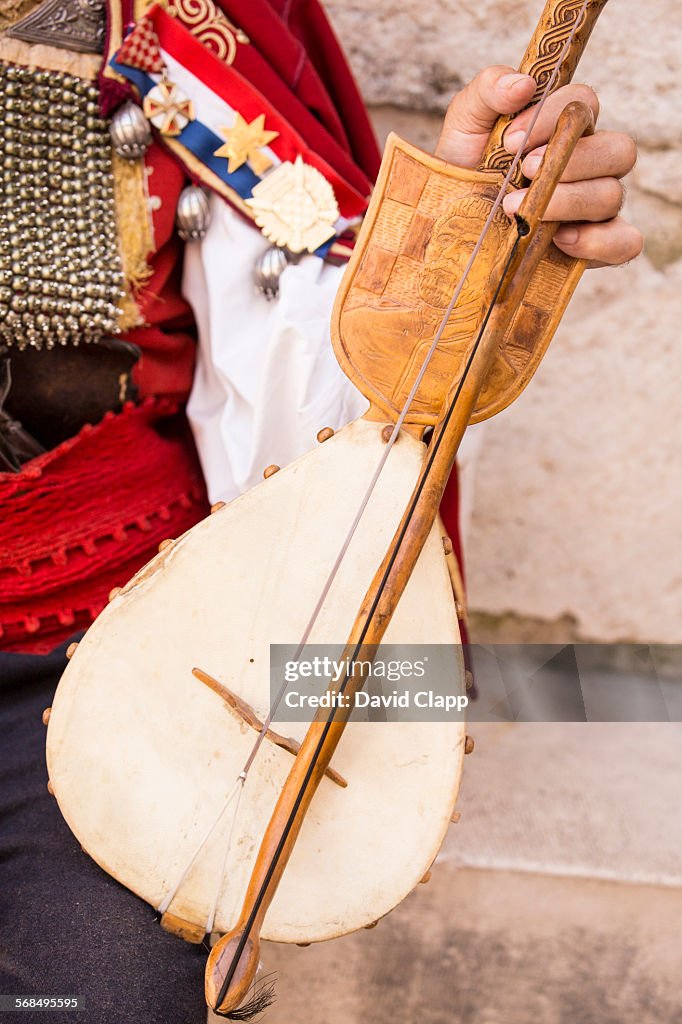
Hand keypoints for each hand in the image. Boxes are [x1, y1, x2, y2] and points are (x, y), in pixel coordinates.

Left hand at [435, 66, 642, 267]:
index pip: (585, 103)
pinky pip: (625, 242)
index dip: (552, 117)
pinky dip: (598, 241)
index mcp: (566, 128)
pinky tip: (560, 239)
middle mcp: (590, 165)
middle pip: (619, 150)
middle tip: (523, 173)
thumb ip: (488, 89)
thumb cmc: (464, 173)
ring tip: (518, 211)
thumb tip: (523, 84)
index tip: (509, 141)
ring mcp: (595, 207)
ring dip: (567, 201)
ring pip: (613, 194)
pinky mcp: (594, 247)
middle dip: (571, 161)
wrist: (450, 229)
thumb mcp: (465, 124)